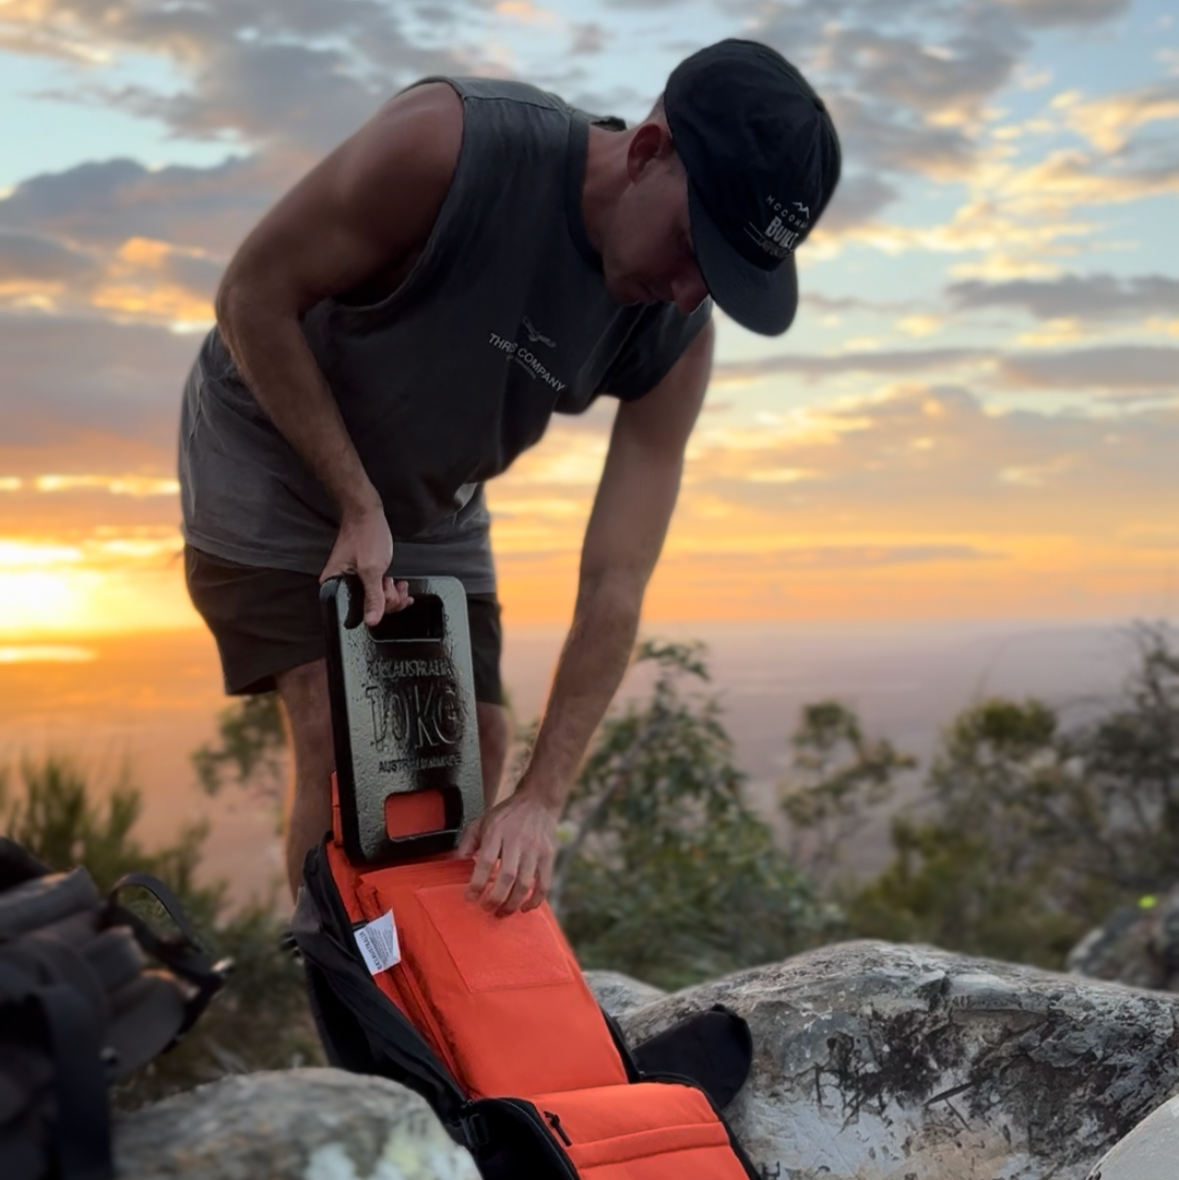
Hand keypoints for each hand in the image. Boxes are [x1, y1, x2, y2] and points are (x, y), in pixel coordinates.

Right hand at [320, 505, 412, 624]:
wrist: (366, 512)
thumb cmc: (365, 535)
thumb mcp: (371, 569)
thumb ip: (373, 597)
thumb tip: (371, 621)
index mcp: (334, 586)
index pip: (357, 612)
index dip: (378, 610)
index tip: (391, 600)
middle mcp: (340, 586)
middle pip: (368, 607)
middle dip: (387, 600)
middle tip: (393, 585)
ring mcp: (352, 581)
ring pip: (375, 600)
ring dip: (391, 594)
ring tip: (396, 582)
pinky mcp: (362, 575)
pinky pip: (377, 590)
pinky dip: (390, 590)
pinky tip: (398, 584)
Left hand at [458, 787, 561, 915]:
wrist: (538, 801)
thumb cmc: (506, 815)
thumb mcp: (482, 821)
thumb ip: (468, 842)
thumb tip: (456, 863)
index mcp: (497, 832)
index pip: (486, 862)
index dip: (477, 884)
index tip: (470, 898)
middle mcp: (517, 841)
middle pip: (507, 877)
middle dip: (495, 899)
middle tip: (486, 909)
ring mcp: (535, 850)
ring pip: (525, 884)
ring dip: (512, 904)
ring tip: (502, 913)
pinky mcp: (549, 856)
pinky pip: (544, 883)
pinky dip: (535, 900)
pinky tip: (525, 908)